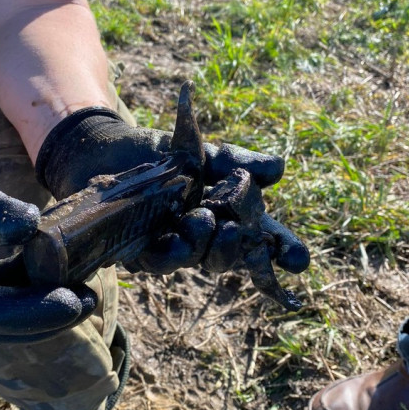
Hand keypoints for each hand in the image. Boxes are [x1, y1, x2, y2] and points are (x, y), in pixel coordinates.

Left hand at [35, 108, 308, 276]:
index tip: (298, 260)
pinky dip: (173, 250)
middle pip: (235, 256)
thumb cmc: (164, 153)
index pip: (265, 238)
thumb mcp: (204, 151)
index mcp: (230, 215)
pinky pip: (161, 260)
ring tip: (208, 221)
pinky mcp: (140, 252)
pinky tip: (178, 235)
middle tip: (242, 234)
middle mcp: (207, 237)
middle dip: (242, 251)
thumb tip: (279, 169)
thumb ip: (238, 161)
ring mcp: (176, 247)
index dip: (284, 251)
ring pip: (201, 260)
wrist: (110, 149)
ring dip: (209, 246)